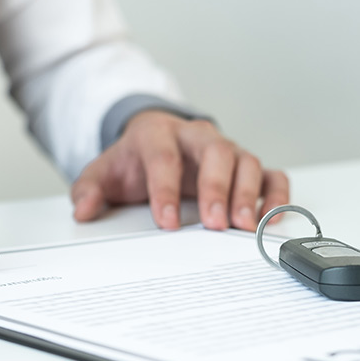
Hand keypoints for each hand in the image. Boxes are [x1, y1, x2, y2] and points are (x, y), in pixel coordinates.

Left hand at [71, 110, 288, 230]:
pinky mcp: (244, 167)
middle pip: (214, 152)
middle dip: (216, 188)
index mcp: (159, 134)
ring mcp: (225, 150)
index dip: (165, 189)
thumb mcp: (104, 172)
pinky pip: (271, 174)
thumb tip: (83, 210)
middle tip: (215, 223)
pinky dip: (276, 195)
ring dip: (248, 194)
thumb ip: (89, 190)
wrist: (153, 140)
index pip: (164, 157)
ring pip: (246, 161)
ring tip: (244, 226)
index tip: (166, 221)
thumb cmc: (134, 160)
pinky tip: (269, 219)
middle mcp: (197, 137)